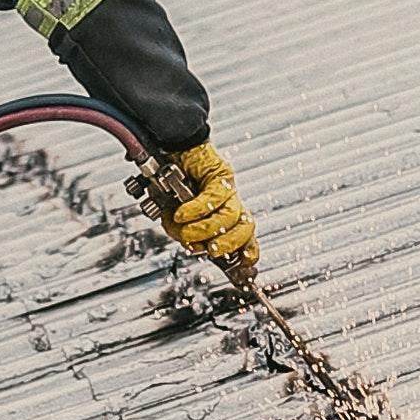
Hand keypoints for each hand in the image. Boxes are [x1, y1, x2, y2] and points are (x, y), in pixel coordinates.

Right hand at [156, 140, 257, 276]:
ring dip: (206, 230)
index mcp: (225, 219)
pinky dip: (196, 209)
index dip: (247, 255)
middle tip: (212, 251)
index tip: (241, 269)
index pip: (246, 240)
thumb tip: (193, 248)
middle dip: (229, 245)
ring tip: (186, 231)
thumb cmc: (172, 186)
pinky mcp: (220, 175)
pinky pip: (214, 197)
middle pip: (247, 229)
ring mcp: (228, 190)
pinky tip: (182, 213)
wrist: (171, 151)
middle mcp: (231, 204)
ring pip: (230, 217)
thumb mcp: (175, 219)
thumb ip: (184, 235)